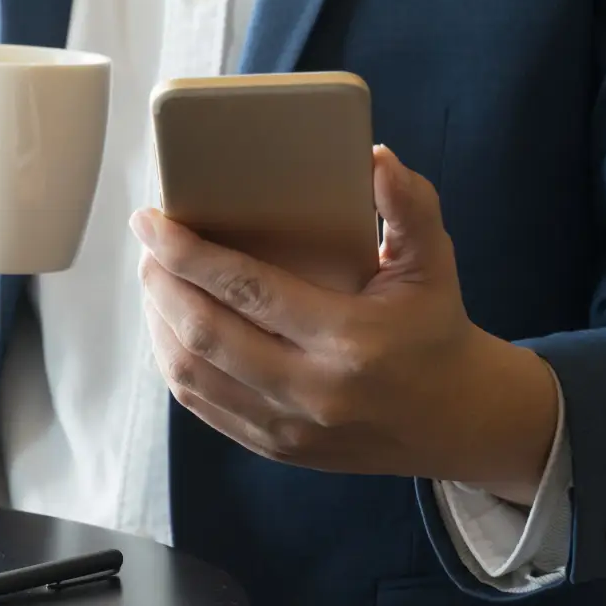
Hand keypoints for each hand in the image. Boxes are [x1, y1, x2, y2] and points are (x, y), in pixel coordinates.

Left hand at [136, 146, 559, 503]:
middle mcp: (312, 390)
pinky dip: (173, 362)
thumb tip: (375, 158)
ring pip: (191, 375)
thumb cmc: (435, 330)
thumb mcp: (433, 264)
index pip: (248, 290)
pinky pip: (201, 405)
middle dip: (161, 284)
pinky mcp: (273, 447)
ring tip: (153, 280)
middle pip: (205, 333)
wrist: (458, 421)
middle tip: (147, 245)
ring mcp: (288, 426)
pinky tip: (167, 327)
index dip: (188, 253)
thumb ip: (410, 207)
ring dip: (158, 323)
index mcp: (350, 340)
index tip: (151, 221)